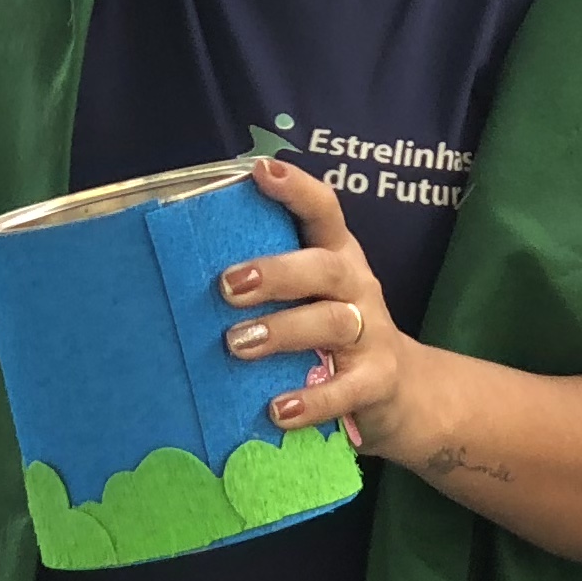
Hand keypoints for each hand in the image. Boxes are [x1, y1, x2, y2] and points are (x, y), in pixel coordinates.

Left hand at [219, 158, 430, 456]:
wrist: (401, 391)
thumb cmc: (332, 335)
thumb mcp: (309, 298)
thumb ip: (268, 282)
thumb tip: (180, 271)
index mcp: (336, 256)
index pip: (324, 210)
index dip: (296, 189)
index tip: (260, 171)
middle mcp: (357, 286)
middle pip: (324, 267)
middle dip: (276, 272)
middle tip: (225, 286)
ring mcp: (371, 333)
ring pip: (332, 322)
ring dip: (282, 331)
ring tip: (236, 344)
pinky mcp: (378, 380)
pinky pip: (347, 389)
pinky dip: (311, 400)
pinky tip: (276, 409)